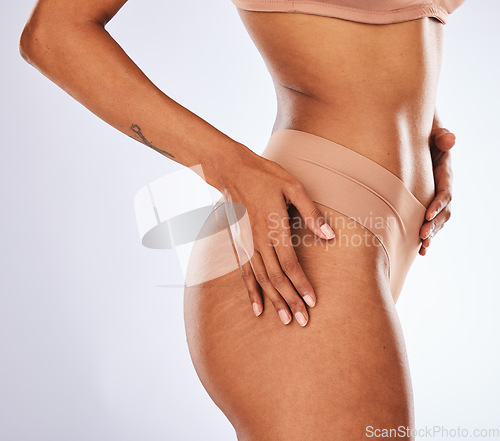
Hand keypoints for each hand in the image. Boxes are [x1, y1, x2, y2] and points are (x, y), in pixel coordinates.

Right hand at [213, 146, 334, 326]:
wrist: (231, 170)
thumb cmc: (265, 176)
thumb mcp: (293, 187)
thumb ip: (311, 213)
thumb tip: (330, 235)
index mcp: (274, 228)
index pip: (290, 265)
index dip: (301, 285)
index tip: (312, 302)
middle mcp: (258, 241)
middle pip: (275, 278)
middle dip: (290, 300)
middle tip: (302, 321)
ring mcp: (245, 244)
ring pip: (260, 279)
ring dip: (273, 301)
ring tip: (284, 320)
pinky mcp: (237, 244)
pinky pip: (244, 273)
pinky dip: (251, 292)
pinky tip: (257, 307)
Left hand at [419, 113, 454, 255]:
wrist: (420, 143)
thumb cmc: (426, 138)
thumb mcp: (434, 134)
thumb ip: (441, 137)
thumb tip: (449, 139)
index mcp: (445, 176)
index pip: (445, 193)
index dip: (437, 205)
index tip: (427, 215)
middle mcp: (443, 190)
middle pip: (443, 212)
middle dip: (434, 225)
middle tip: (422, 236)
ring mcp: (435, 200)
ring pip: (437, 221)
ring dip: (431, 235)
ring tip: (423, 247)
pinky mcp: (426, 206)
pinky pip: (429, 224)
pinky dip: (426, 238)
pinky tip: (420, 252)